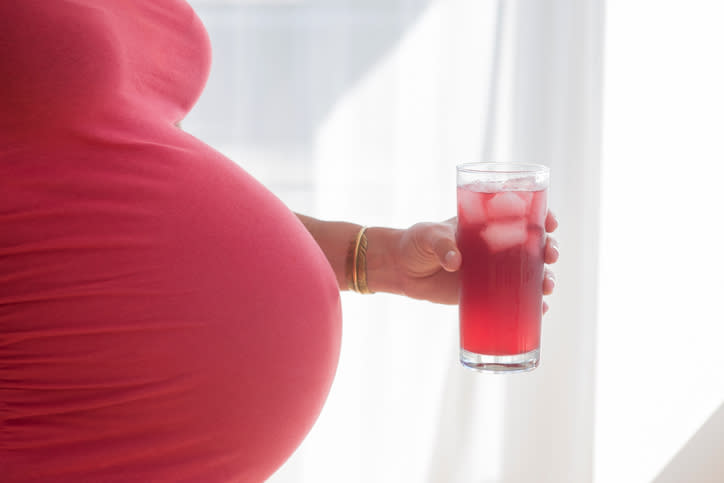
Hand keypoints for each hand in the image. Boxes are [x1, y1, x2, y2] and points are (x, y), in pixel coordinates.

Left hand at [392, 211, 558, 305]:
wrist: (402, 269)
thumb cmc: (417, 243)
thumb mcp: (428, 236)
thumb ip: (442, 245)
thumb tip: (455, 262)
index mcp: (488, 223)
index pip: (523, 215)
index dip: (542, 216)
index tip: (550, 223)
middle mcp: (497, 245)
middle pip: (534, 245)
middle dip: (549, 249)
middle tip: (550, 255)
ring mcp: (494, 271)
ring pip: (531, 273)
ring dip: (546, 279)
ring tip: (547, 287)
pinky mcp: (486, 293)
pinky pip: (515, 298)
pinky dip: (532, 305)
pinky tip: (541, 310)